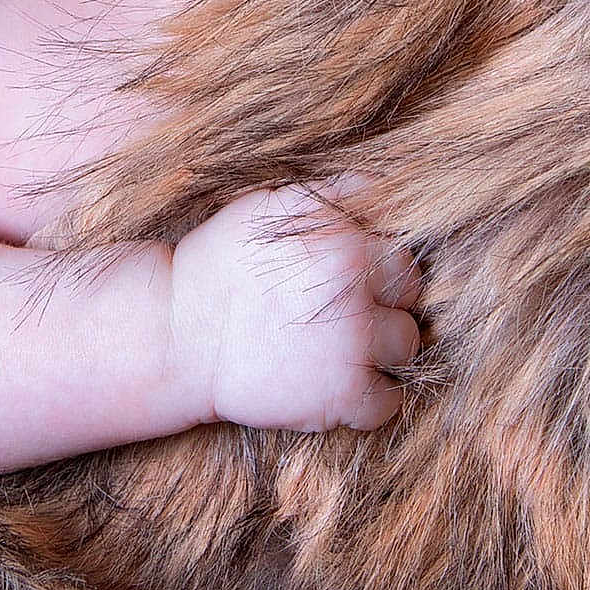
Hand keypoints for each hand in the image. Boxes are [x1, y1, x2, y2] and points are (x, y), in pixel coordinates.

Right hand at [168, 183, 419, 433]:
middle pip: (412, 289)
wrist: (176, 334)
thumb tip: (381, 187)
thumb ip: (331, 195)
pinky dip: (371, 398)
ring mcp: (353, 344)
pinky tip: (338, 383)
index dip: (378, 253)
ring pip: (408, 344)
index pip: (399, 239)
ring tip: (345, 345)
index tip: (355, 267)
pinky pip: (389, 401)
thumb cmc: (220, 264)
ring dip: (384, 346)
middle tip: (350, 306)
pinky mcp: (342, 396)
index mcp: (343, 238)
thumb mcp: (271, 205)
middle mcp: (356, 287)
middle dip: (388, 295)